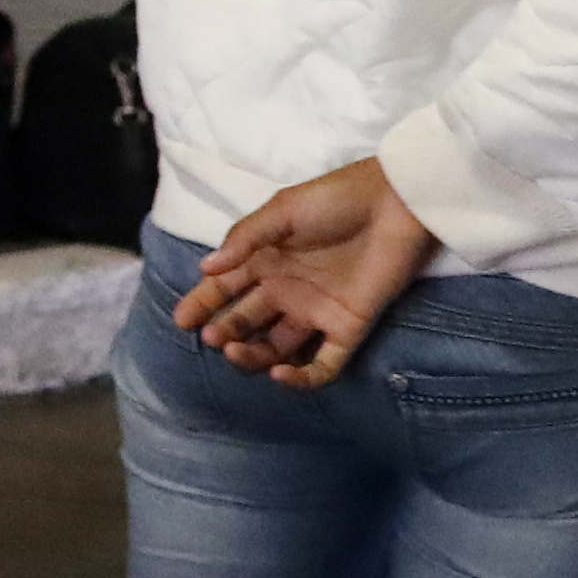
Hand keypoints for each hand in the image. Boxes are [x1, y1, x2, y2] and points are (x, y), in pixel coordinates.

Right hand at [173, 157, 434, 388]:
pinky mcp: (347, 328)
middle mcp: (288, 290)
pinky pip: (322, 366)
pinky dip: (300, 378)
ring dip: (253, 356)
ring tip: (236, 351)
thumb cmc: (336, 199)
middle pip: (246, 322)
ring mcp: (316, 312)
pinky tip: (280, 373)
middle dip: (224, 332)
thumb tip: (206, 270)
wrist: (395, 203)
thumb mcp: (283, 210)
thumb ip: (245, 238)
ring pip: (276, 348)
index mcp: (268, 260)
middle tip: (213, 337)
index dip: (202, 305)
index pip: (226, 288)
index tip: (182, 320)